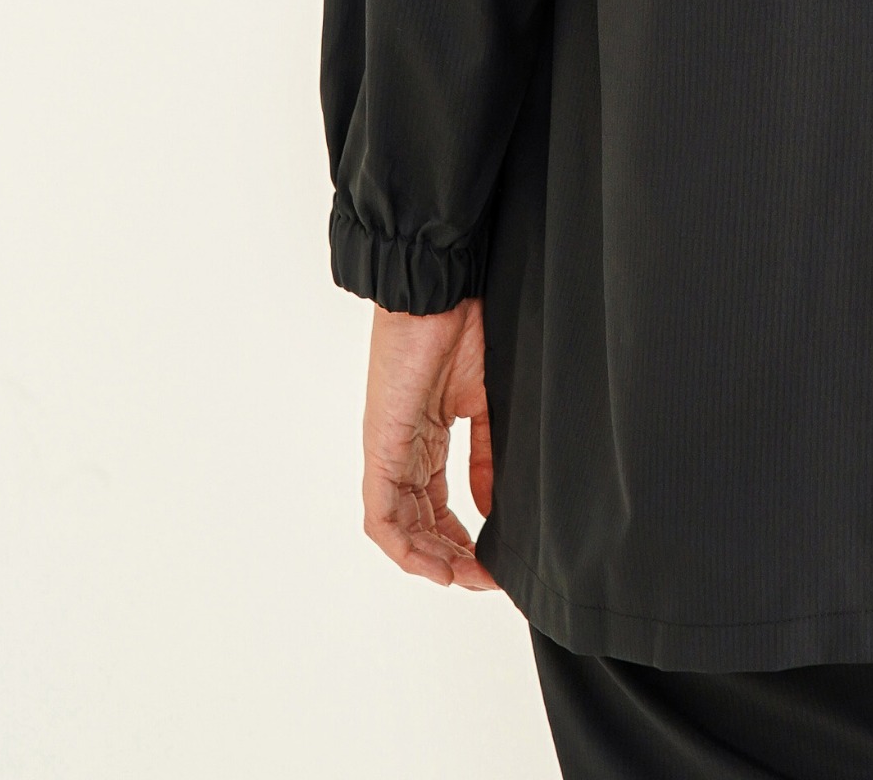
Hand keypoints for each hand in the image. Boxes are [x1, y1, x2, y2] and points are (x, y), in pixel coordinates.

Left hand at [361, 297, 497, 589]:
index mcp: (427, 437)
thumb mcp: (484, 403)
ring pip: (397, 526)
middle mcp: (402, 450)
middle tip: (483, 580)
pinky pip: (381, 512)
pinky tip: (432, 562)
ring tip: (463, 579)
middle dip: (449, 558)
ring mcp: (388, 450)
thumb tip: (488, 508)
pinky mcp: (381, 447)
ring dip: (429, 559)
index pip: (437, 505)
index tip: (491, 562)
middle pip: (417, 523)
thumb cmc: (462, 327)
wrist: (438, 292)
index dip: (462, 540)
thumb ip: (485, 456)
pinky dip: (404, 544)